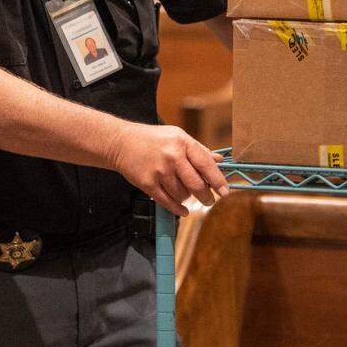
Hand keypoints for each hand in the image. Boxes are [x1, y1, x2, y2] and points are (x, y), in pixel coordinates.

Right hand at [110, 122, 227, 216]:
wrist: (121, 143)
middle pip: (196, 184)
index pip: (206, 164)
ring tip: (185, 193)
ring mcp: (159, 171)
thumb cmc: (153, 139)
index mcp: (183, 143)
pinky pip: (167, 202)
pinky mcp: (147, 183)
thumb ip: (199, 150)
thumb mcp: (178, 137)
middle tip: (210, 200)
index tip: (225, 191)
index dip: (218, 180)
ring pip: (182, 194)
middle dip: (206, 196)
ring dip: (187, 198)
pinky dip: (177, 208)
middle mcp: (172, 157)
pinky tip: (183, 210)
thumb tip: (219, 161)